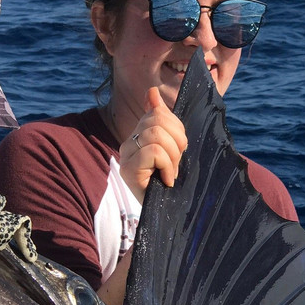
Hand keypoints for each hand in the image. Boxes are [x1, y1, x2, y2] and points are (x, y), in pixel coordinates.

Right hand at [118, 88, 187, 202]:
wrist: (168, 213)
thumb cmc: (172, 181)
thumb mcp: (173, 148)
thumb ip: (164, 120)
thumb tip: (151, 92)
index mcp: (139, 134)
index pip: (158, 113)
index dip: (176, 129)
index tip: (179, 150)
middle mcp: (128, 143)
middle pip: (158, 121)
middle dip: (177, 142)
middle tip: (176, 164)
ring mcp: (126, 156)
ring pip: (157, 135)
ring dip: (173, 157)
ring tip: (170, 173)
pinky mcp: (128, 170)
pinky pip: (154, 152)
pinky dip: (168, 166)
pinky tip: (167, 180)